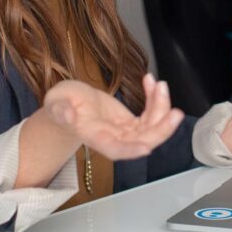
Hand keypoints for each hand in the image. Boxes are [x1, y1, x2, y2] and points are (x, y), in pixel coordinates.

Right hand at [43, 74, 183, 160]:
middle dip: (161, 129)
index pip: (115, 149)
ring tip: (159, 85)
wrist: (68, 105)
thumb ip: (60, 110)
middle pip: (142, 140)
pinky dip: (154, 99)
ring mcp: (124, 131)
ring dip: (161, 108)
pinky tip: (151, 81)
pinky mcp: (131, 121)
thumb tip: (67, 115)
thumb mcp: (55, 103)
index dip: (131, 150)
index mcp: (95, 137)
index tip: (147, 147)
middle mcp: (113, 138)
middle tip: (176, 113)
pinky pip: (150, 114)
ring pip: (151, 127)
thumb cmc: (60, 105)